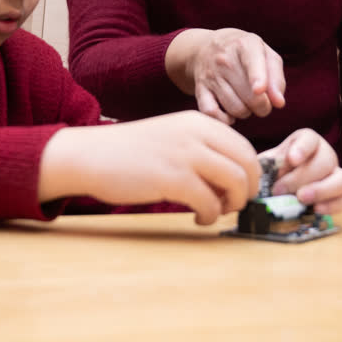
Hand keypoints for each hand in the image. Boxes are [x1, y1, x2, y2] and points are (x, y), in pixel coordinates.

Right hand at [39, 111, 260, 223]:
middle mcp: (197, 133)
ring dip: (233, 205)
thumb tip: (232, 179)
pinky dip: (210, 216)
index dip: (251, 175)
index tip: (241, 191)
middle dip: (248, 191)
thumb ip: (202, 150)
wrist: (90, 155)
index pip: (245, 148)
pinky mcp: (172, 178)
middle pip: (248, 165)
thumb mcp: (173, 137)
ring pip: (236, 182)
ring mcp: (185, 154)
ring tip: (215, 212)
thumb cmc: (132, 152)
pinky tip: (198, 219)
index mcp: (199, 122)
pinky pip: (209, 202)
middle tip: (234, 205)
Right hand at [166, 28, 285, 124]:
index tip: (259, 90)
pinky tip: (230, 114)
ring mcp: (211, 75)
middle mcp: (225, 59)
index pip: (252, 63)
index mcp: (245, 46)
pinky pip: (212, 113)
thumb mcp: (265, 54)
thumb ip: (276, 78)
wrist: (204, 47)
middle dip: (263, 106)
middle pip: (251, 96)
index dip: (257, 78)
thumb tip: (279, 103)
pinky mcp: (199, 89)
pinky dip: (224, 120)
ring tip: (246, 103)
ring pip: (235, 108)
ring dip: (246, 113)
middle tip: (263, 103)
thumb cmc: (243, 53)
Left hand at [259, 129, 341, 215]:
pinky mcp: (338, 196)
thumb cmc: (275, 172)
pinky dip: (331, 206)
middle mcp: (325, 155)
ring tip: (301, 199)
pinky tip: (315, 210)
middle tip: (280, 189)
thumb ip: (266, 167)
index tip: (292, 159)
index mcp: (307, 141)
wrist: (280, 187)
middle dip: (302, 177)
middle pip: (325, 161)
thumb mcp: (267, 165)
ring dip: (321, 190)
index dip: (302, 148)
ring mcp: (335, 175)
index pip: (310, 139)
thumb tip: (258, 178)